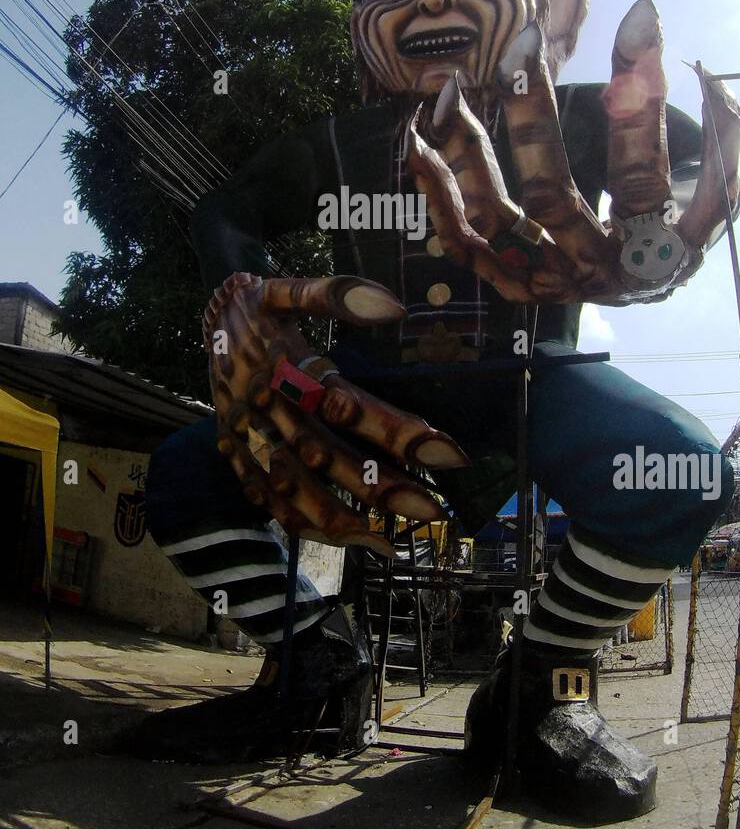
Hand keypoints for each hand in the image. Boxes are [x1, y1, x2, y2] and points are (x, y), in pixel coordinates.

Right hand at [203, 273, 466, 554]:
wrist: (202, 316)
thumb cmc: (260, 304)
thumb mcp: (290, 287)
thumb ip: (336, 294)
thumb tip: (396, 307)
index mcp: (285, 367)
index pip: (348, 406)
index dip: (398, 432)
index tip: (448, 454)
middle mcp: (267, 407)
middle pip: (327, 456)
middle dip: (380, 487)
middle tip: (433, 510)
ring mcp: (248, 436)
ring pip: (294, 487)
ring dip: (342, 519)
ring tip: (389, 540)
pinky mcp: (235, 454)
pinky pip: (266, 498)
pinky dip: (303, 523)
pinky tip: (342, 539)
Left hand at [406, 0, 739, 305]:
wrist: (641, 286)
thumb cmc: (674, 226)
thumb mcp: (705, 190)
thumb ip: (716, 136)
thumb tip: (695, 68)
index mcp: (653, 254)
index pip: (641, 173)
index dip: (640, 102)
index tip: (639, 17)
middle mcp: (594, 273)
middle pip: (553, 196)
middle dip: (534, 115)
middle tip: (523, 45)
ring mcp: (547, 282)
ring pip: (495, 218)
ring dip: (468, 152)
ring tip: (449, 92)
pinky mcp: (510, 283)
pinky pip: (463, 242)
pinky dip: (440, 194)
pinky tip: (421, 144)